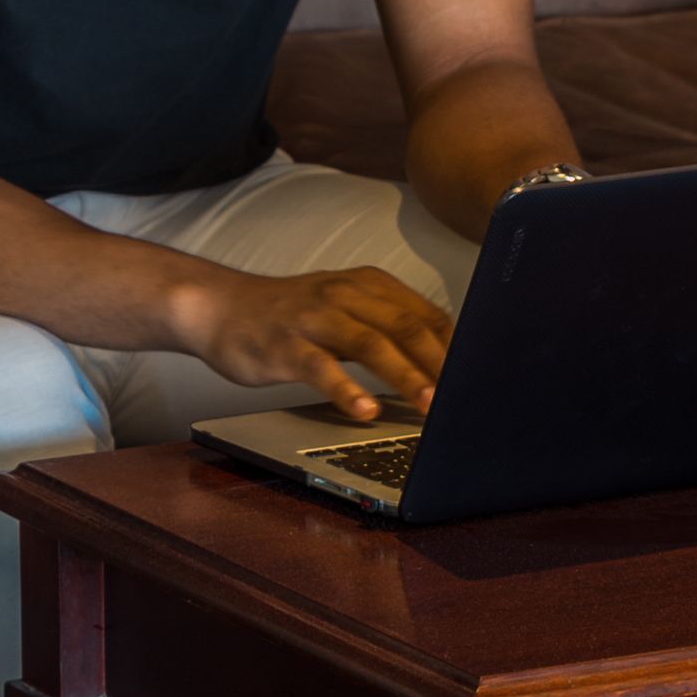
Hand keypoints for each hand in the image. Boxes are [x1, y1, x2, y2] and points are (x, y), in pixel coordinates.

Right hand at [175, 266, 452, 422]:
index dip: (456, 347)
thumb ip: (386, 327)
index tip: (478, 378)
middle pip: (406, 326)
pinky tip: (365, 411)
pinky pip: (321, 367)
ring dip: (405, 376)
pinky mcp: (285, 345)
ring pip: (370, 343)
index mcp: (366, 285)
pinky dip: (347, 390)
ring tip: (429, 406)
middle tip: (464, 395)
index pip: (426, 314)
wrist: (219, 308)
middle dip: (440, 363)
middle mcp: (344, 295)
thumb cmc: (289, 317)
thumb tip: (442, 359)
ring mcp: (313, 318)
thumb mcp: (343, 310)